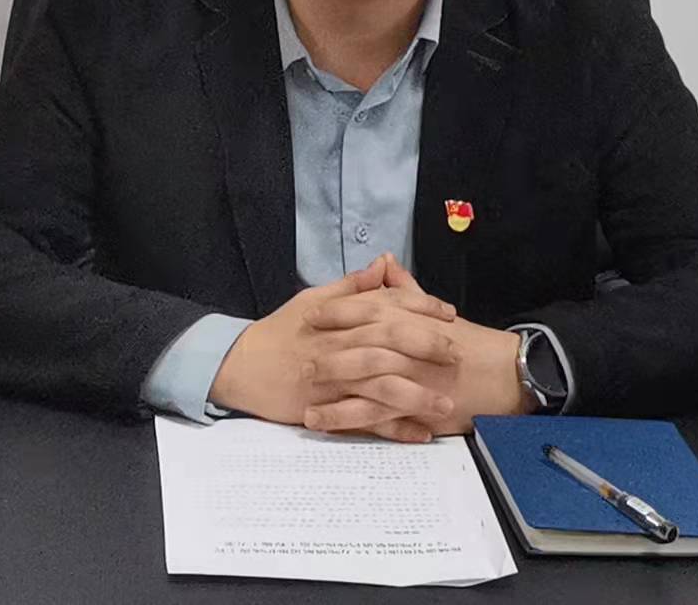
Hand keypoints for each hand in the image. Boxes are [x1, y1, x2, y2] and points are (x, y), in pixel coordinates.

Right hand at [209, 255, 459, 431]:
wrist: (241, 366)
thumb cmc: (280, 331)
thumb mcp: (313, 299)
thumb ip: (352, 286)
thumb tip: (383, 263)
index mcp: (338, 317)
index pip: (386, 306)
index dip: (420, 308)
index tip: (449, 314)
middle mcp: (337, 345)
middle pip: (388, 343)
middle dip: (425, 348)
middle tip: (456, 355)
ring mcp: (331, 380)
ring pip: (379, 385)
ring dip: (416, 395)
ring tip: (447, 404)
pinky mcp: (324, 410)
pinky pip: (364, 421)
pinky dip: (392, 429)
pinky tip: (419, 433)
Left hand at [304, 257, 532, 438]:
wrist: (502, 373)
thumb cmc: (466, 341)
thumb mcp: (432, 311)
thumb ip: (404, 288)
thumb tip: (384, 262)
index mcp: (408, 318)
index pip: (366, 307)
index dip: (336, 311)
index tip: (310, 315)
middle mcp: (405, 345)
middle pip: (358, 343)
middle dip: (325, 351)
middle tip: (297, 357)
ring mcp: (408, 377)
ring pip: (361, 381)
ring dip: (330, 389)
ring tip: (301, 398)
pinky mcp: (412, 407)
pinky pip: (373, 415)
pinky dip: (346, 419)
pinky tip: (321, 423)